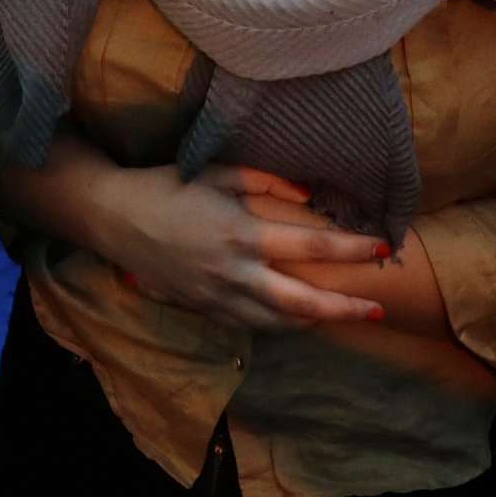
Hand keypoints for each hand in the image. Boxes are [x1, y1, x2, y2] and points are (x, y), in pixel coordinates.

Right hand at [97, 164, 388, 331]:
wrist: (113, 217)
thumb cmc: (165, 187)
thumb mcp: (215, 172)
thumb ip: (265, 180)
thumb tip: (308, 194)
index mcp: (241, 233)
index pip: (310, 245)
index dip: (351, 249)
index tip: (382, 248)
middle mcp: (234, 272)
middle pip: (303, 301)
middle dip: (346, 308)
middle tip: (377, 309)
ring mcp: (217, 296)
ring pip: (279, 322)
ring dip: (315, 321)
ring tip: (340, 315)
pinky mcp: (203, 308)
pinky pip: (250, 324)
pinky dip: (279, 324)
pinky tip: (294, 317)